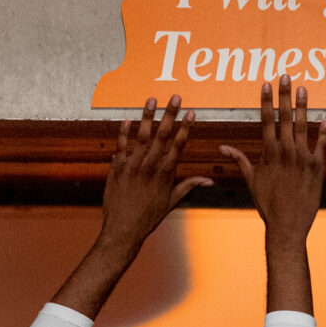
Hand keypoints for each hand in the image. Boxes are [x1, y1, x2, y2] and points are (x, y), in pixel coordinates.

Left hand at [101, 96, 212, 248]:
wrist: (123, 230)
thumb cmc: (148, 217)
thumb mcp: (171, 202)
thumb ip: (188, 186)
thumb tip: (208, 181)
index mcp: (165, 175)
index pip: (178, 146)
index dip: (185, 128)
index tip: (191, 113)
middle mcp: (150, 168)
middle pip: (162, 136)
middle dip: (170, 114)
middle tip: (176, 96)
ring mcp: (132, 167)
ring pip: (141, 136)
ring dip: (148, 116)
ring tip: (152, 99)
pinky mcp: (117, 168)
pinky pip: (121, 146)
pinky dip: (124, 132)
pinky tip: (128, 119)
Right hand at [220, 77, 325, 240]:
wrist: (287, 225)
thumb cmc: (267, 204)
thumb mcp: (251, 180)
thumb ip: (239, 159)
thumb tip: (223, 147)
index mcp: (269, 153)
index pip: (267, 120)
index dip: (267, 101)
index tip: (267, 84)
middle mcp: (285, 152)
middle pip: (284, 117)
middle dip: (285, 95)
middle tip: (286, 75)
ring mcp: (302, 158)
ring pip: (303, 126)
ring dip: (303, 106)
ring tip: (304, 88)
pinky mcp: (317, 167)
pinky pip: (321, 145)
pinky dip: (323, 132)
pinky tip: (325, 119)